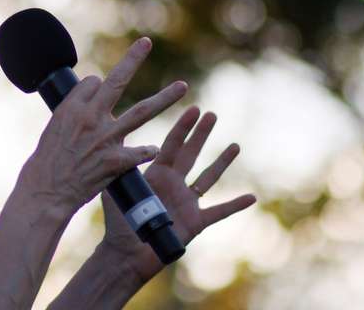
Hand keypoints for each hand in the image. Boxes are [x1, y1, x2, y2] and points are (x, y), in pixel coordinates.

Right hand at [20, 38, 187, 215]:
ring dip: (165, 98)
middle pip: (117, 81)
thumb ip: (77, 109)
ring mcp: (106, 138)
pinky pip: (140, 152)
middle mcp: (91, 117)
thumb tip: (93, 91)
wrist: (46, 190)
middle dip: (133, 60)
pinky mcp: (115, 161)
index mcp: (73, 107)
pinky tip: (154, 149)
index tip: (98, 93)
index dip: (98, 87)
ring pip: (142, 112)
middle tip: (145, 42)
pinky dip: (148, 150)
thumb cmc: (47, 159)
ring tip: (182, 85)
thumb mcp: (55, 125)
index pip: (94, 82)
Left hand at [98, 105, 255, 281]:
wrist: (126, 255)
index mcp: (156, 174)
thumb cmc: (118, 224)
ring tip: (235, 145)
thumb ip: (117, 167)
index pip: (172, 145)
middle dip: (201, 134)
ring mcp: (186, 202)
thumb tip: (112, 138)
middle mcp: (173, 184)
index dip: (183, 128)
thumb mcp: (115, 190)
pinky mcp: (195, 222)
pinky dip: (234, 205)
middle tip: (211, 114)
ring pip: (208, 178)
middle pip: (191, 154)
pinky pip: (219, 212)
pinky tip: (251, 197)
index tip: (193, 109)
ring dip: (222, 162)